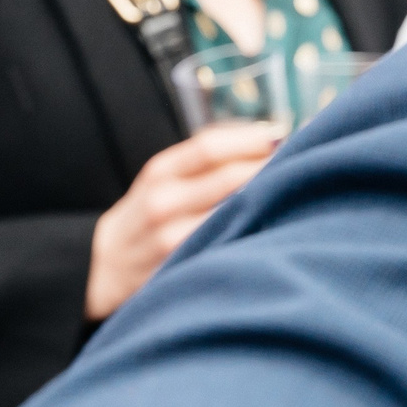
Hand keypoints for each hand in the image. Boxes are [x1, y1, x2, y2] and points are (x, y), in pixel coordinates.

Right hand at [86, 123, 282, 319]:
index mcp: (160, 171)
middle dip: (270, 168)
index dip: (252, 138)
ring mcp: (169, 241)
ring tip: (294, 195)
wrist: (103, 266)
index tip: (283, 134)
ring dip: (267, 202)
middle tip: (303, 163)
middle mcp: (162, 203)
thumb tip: (270, 137)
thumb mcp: (164, 177)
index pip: (209, 146)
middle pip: (228, 179)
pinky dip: (252, 236)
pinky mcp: (179, 272)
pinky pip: (225, 249)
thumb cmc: (149, 213)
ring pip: (231, 216)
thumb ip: (207, 160)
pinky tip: (273, 231)